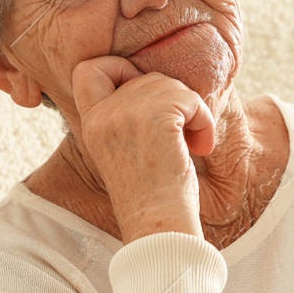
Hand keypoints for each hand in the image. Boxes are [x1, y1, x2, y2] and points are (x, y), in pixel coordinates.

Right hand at [70, 56, 215, 242]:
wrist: (159, 224)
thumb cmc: (151, 194)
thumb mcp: (123, 148)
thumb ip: (127, 115)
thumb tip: (160, 83)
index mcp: (92, 122)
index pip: (89, 69)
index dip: (118, 68)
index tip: (142, 94)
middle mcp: (104, 114)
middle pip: (147, 77)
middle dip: (173, 101)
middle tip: (180, 136)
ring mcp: (128, 112)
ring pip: (173, 86)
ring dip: (192, 113)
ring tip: (190, 146)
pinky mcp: (157, 116)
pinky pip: (192, 100)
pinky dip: (204, 121)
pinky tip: (200, 148)